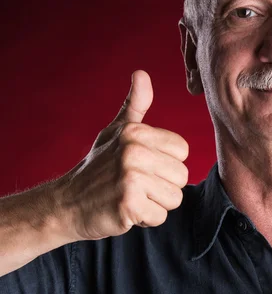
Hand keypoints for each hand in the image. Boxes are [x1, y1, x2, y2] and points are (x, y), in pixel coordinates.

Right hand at [58, 70, 188, 241]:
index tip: (143, 166)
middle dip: (162, 186)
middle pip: (182, 177)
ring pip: (174, 198)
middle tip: (136, 185)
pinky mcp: (128, 204)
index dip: (166, 163)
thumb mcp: (116, 132)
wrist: (67, 204)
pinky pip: (160, 216)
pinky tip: (126, 210)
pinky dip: (145, 219)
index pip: (182, 151)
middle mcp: (134, 151)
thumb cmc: (98, 167)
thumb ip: (135, 105)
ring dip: (155, 204)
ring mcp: (130, 178)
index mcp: (136, 133)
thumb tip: (142, 74)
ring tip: (132, 196)